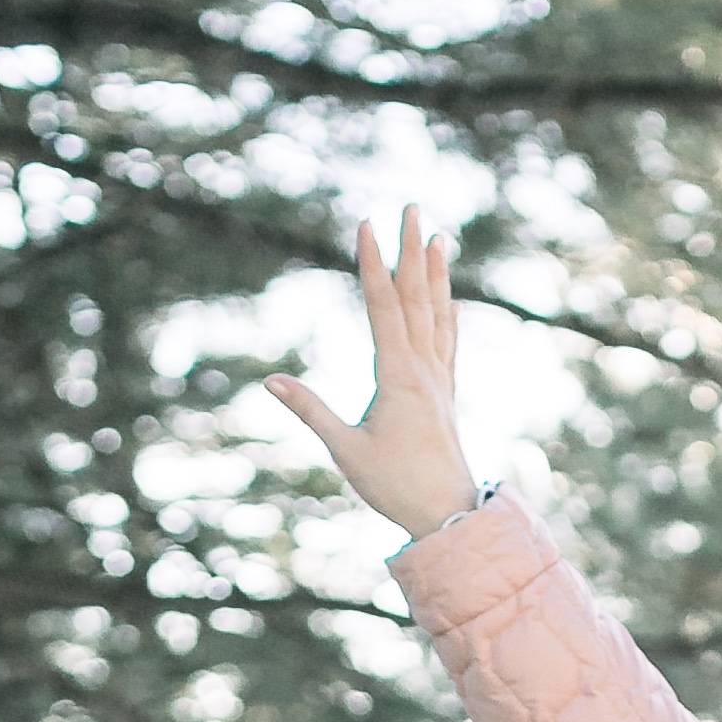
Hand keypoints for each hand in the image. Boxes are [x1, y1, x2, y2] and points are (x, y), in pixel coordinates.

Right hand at [264, 208, 477, 536]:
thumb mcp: (345, 449)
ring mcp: (440, 380)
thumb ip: (310, 411)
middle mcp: (425, 369)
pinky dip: (447, 316)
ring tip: (437, 237)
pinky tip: (450, 301)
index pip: (383, 305)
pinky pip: (448, 343)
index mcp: (398, 375)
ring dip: (435, 273)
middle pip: (416, 296)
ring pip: (438, 314)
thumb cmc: (395, 486)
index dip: (373, 263)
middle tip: (410, 206)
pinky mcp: (446, 395)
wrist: (449, 515)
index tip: (366, 223)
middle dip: (410, 249)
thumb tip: (271, 382)